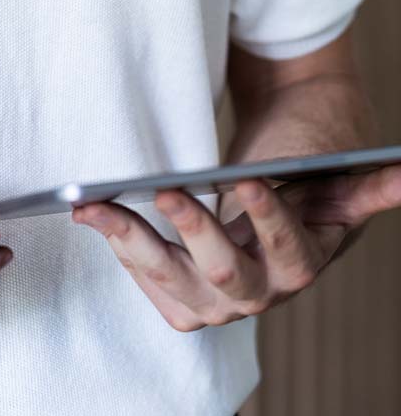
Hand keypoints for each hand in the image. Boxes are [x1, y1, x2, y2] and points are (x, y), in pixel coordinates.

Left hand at [72, 164, 400, 330]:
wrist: (278, 173)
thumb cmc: (308, 164)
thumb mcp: (336, 172)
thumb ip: (367, 185)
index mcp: (304, 262)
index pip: (288, 246)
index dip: (268, 217)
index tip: (246, 179)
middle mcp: (261, 291)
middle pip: (225, 273)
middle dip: (192, 231)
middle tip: (165, 189)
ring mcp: (218, 299)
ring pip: (173, 281)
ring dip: (132, 242)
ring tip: (96, 205)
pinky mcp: (183, 296)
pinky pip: (148, 281)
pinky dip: (120, 247)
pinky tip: (97, 214)